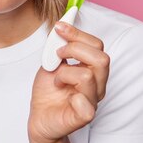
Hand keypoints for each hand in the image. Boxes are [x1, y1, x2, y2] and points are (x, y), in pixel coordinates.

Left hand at [28, 22, 109, 142]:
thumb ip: (58, 45)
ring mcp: (92, 100)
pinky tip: (61, 94)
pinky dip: (71, 95)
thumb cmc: (48, 90)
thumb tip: (62, 24)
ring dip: (65, 73)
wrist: (40, 117)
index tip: (58, 27)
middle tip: (57, 55)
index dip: (77, 33)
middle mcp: (97, 84)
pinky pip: (86, 104)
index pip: (97, 45)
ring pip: (88, 77)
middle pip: (102, 58)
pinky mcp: (85, 116)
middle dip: (74, 49)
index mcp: (92, 69)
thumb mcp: (51, 61)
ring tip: (57, 79)